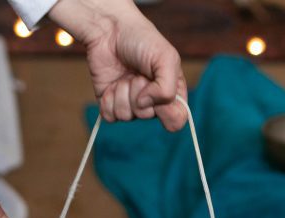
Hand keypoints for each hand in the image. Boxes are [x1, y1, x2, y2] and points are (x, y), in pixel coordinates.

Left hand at [49, 0, 187, 130]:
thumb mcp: (166, 58)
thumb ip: (167, 88)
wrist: (109, 30)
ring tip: (125, 74)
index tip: (158, 96)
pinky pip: (110, 116)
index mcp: (172, 93)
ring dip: (122, 93)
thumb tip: (145, 105)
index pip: (176, 119)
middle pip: (147, 116)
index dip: (167, 112)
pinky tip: (112, 83)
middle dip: (139, 92)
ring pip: (127, 116)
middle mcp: (152, 102)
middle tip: (138, 73)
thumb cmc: (141, 40)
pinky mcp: (111, 103)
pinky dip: (108, 100)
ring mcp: (130, 104)